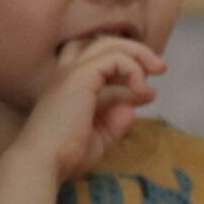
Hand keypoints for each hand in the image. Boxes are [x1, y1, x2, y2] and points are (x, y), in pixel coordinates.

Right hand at [14, 37, 164, 182]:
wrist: (44, 161)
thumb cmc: (66, 155)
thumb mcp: (100, 137)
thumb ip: (116, 121)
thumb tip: (133, 106)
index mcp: (67, 86)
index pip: (97, 61)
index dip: (125, 70)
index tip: (145, 94)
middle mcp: (66, 72)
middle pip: (102, 42)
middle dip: (134, 50)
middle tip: (159, 69)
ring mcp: (72, 71)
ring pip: (110, 44)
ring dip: (139, 54)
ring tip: (159, 71)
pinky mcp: (80, 75)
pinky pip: (116, 58)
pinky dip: (134, 70)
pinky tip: (140, 92)